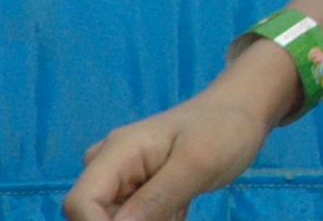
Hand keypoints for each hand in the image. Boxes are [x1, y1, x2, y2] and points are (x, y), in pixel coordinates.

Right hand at [62, 96, 272, 220]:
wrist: (243, 111)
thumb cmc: (225, 128)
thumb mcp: (199, 163)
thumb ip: (158, 197)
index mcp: (118, 151)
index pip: (80, 203)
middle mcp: (110, 164)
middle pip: (94, 216)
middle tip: (174, 213)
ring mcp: (122, 176)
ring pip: (115, 220)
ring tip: (180, 207)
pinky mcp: (135, 188)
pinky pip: (131, 218)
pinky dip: (155, 220)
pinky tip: (179, 208)